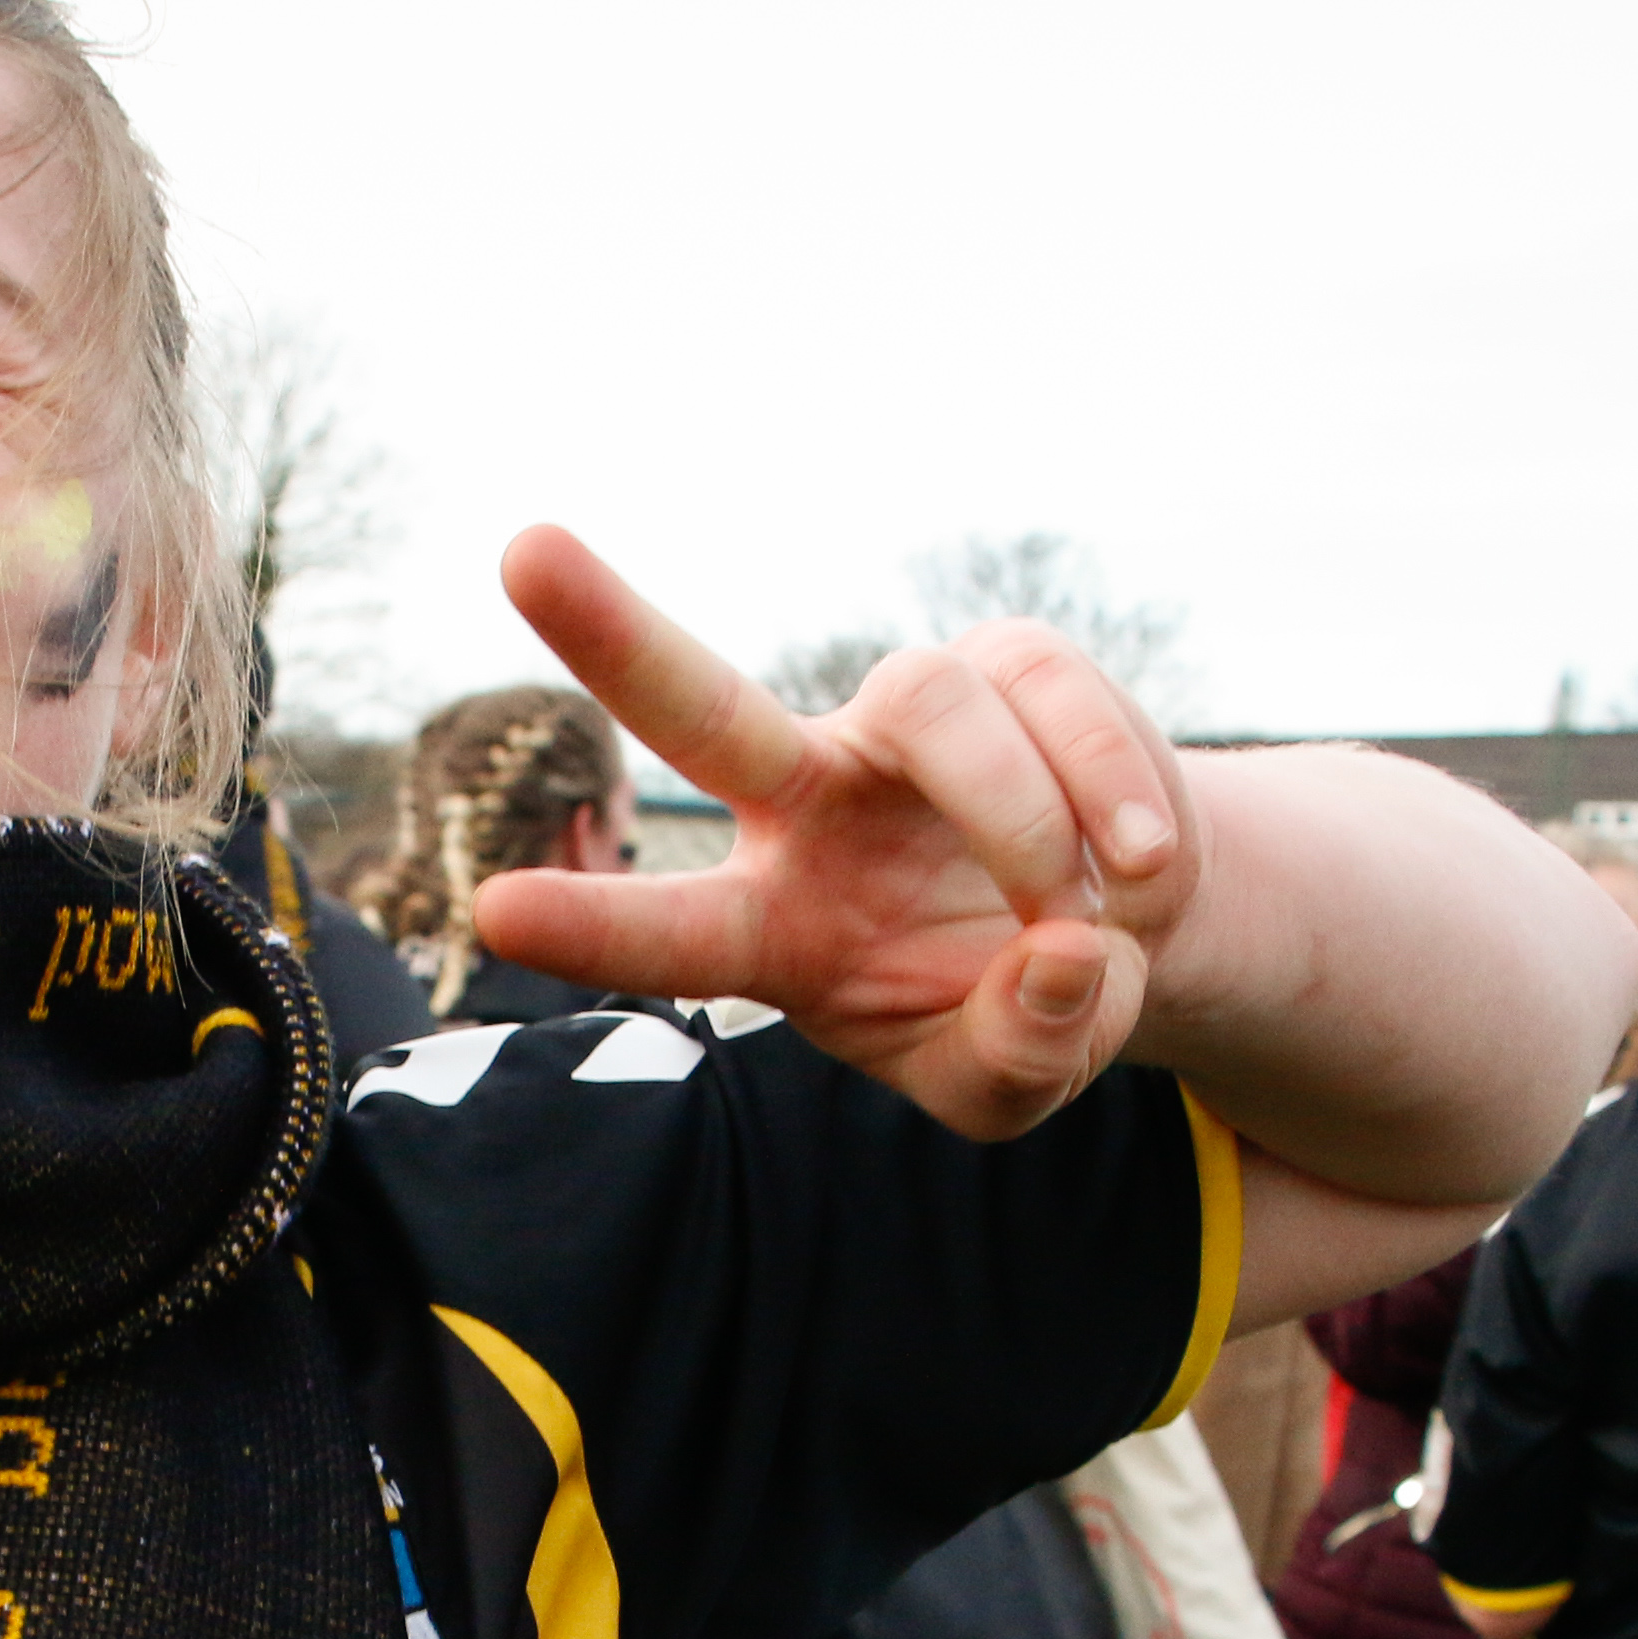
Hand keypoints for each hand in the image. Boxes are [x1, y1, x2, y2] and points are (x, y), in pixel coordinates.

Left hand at [464, 528, 1185, 1139]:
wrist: (1128, 929)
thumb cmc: (1019, 1014)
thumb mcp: (1007, 1089)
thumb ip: (1014, 1058)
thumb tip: (1057, 957)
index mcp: (775, 927)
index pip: (671, 929)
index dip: (593, 921)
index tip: (495, 906)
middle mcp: (811, 804)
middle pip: (705, 707)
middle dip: (614, 632)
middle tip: (522, 549)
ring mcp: (904, 722)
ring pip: (933, 707)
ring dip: (1027, 825)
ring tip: (1089, 914)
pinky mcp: (1010, 664)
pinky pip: (1053, 693)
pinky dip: (1112, 785)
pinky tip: (1142, 860)